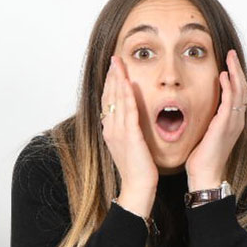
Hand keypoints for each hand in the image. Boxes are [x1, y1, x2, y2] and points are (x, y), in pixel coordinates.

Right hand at [101, 56, 158, 216]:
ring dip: (117, 79)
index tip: (114, 69)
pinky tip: (128, 81)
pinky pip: (128, 110)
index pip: (108, 101)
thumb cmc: (137, 170)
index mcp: (110, 130)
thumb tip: (130, 121)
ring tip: (118, 63)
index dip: (111, 83)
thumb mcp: (129, 146)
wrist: (137, 188)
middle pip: (109, 96)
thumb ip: (128, 131)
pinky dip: (127, 94)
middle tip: (114, 59)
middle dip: (112, 76)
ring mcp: (118, 131)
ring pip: (116, 99)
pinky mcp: (129, 135)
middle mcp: (110, 128)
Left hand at [184, 49, 246, 189]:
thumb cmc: (203, 157)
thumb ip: (208, 119)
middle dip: (237, 69)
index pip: (238, 94)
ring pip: (239, 92)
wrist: (205, 174)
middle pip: (242, 88)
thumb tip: (201, 108)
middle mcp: (236, 120)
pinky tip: (223, 76)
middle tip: (231, 54)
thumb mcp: (206, 133)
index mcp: (232, 121)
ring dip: (235, 73)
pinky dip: (228, 87)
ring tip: (230, 58)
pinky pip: (229, 102)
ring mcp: (233, 123)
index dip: (235, 77)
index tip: (229, 63)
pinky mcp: (225, 126)